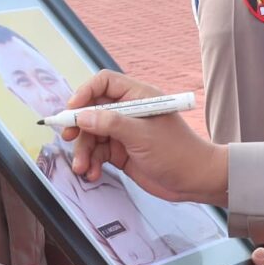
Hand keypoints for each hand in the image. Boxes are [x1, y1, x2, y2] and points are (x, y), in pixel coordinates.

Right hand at [64, 71, 228, 203]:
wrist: (195, 181)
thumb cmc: (178, 152)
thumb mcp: (142, 135)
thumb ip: (110, 123)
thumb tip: (82, 116)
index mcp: (138, 97)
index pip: (104, 83)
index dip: (85, 93)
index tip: (72, 109)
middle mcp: (128, 112)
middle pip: (92, 111)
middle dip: (79, 127)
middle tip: (68, 137)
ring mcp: (124, 133)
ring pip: (92, 136)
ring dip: (84, 151)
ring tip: (83, 168)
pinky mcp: (121, 152)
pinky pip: (98, 153)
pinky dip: (92, 163)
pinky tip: (93, 173)